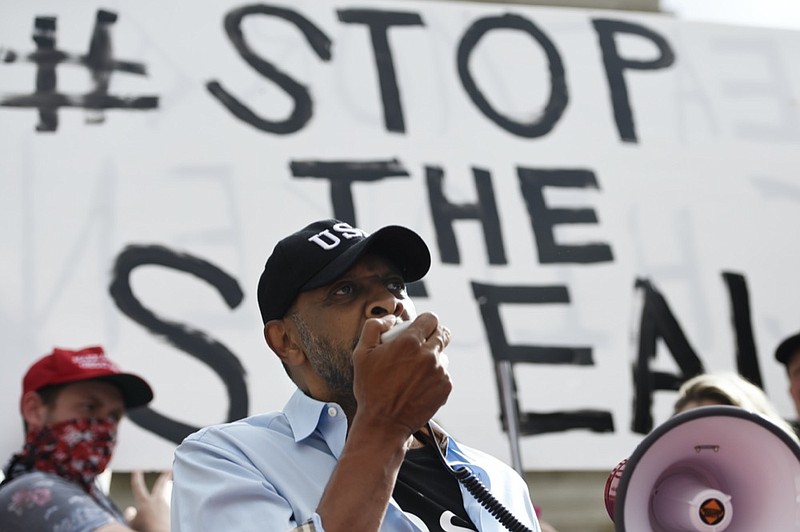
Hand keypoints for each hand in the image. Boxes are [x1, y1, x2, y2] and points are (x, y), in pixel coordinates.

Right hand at [124, 470, 171, 531]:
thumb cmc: (146, 529)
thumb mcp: (131, 523)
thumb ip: (129, 516)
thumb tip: (130, 510)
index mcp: (144, 501)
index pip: (137, 486)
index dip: (136, 477)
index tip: (136, 470)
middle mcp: (157, 501)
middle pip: (160, 484)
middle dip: (163, 476)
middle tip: (168, 469)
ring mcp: (166, 506)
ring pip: (167, 494)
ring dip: (168, 489)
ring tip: (170, 485)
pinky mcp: (172, 512)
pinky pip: (169, 505)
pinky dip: (168, 505)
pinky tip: (167, 510)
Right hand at [352, 312, 451, 437]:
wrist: (383, 423)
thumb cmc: (370, 388)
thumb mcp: (361, 353)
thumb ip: (373, 327)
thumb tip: (390, 319)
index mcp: (410, 342)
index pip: (430, 318)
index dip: (423, 322)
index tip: (417, 329)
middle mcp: (429, 355)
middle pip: (443, 333)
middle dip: (432, 336)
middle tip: (419, 346)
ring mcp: (440, 372)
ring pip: (443, 355)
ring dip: (433, 358)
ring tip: (415, 371)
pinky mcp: (445, 387)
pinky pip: (444, 374)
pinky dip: (434, 376)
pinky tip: (418, 385)